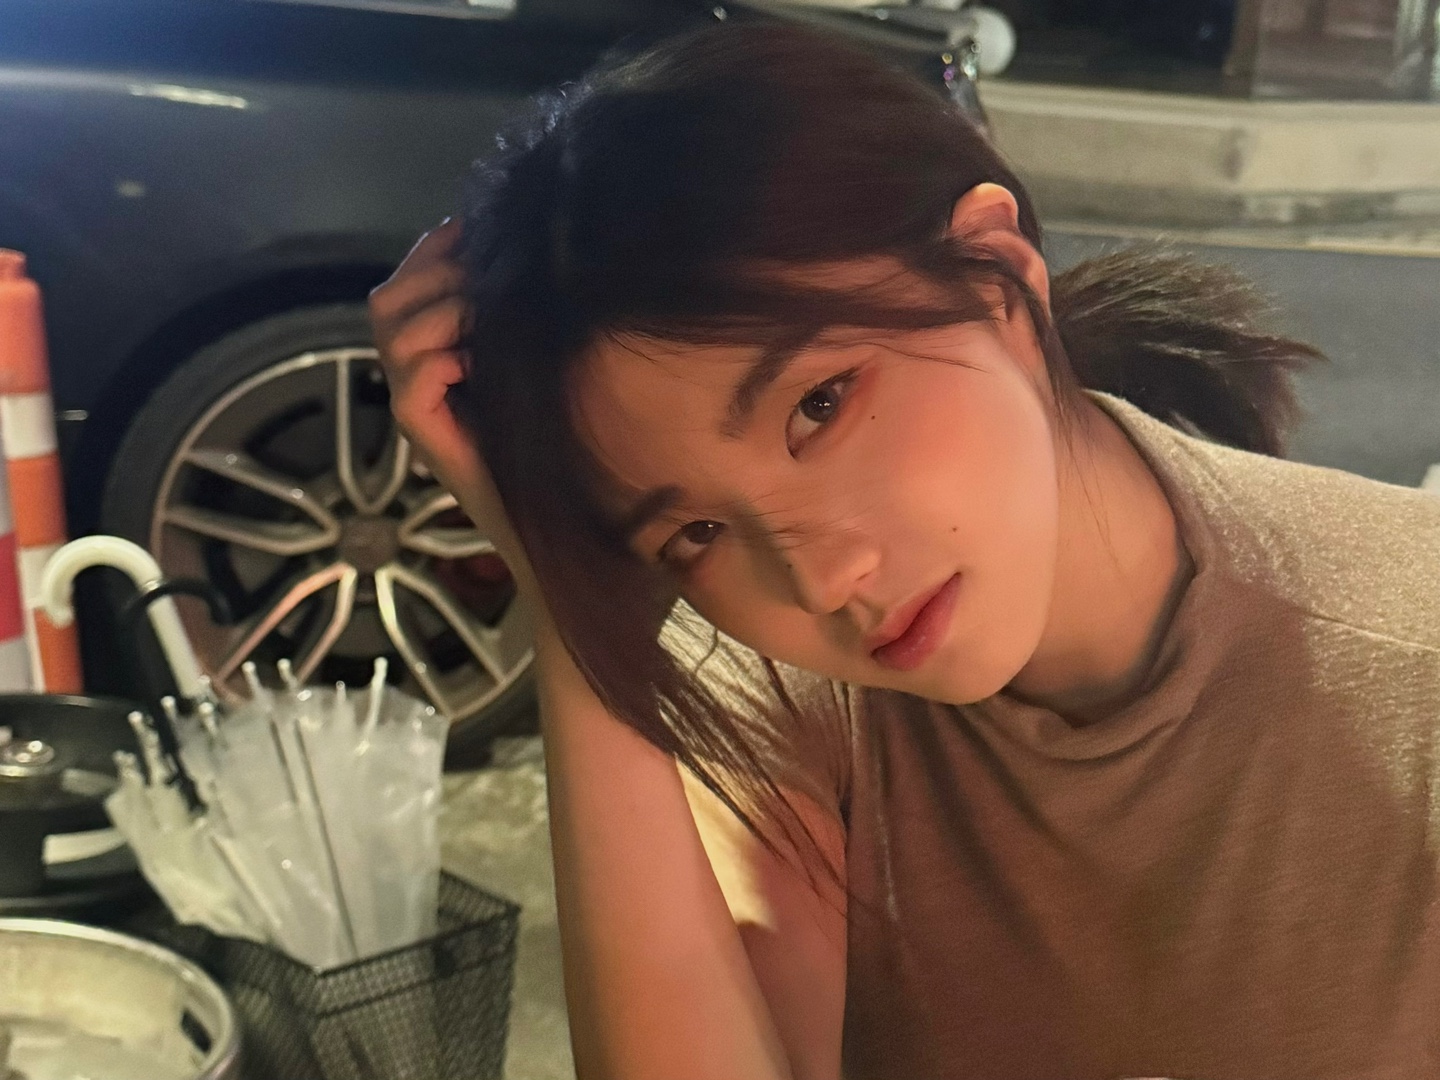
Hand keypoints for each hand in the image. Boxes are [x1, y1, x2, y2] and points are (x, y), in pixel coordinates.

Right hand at [369, 219, 537, 596]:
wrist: (572, 532)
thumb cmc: (572, 449)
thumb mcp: (550, 365)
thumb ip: (530, 317)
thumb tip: (537, 252)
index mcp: (445, 354)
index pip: (411, 283)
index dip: (435, 249)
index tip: (475, 226)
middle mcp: (423, 379)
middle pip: (390, 300)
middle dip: (432, 268)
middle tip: (482, 267)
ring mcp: (423, 410)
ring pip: (393, 331)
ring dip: (440, 308)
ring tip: (484, 313)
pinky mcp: (428, 441)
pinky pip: (412, 384)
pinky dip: (441, 360)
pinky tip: (479, 360)